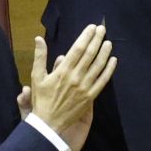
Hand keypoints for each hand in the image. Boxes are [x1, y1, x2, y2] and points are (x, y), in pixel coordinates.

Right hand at [28, 24, 115, 150]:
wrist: (49, 123)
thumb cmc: (42, 99)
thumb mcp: (37, 76)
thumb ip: (39, 56)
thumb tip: (39, 38)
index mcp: (63, 70)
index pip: (78, 49)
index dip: (86, 36)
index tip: (91, 27)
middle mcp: (76, 77)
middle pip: (90, 54)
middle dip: (97, 40)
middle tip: (102, 29)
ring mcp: (85, 87)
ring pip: (98, 66)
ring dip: (105, 52)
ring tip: (109, 42)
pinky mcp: (91, 96)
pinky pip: (103, 81)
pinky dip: (109, 70)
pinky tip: (113, 61)